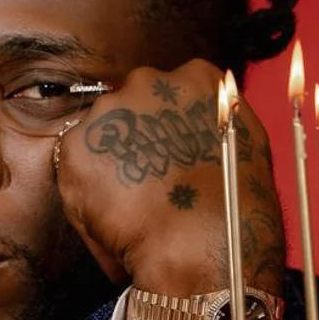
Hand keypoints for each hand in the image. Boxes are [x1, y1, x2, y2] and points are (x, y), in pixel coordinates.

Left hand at [55, 59, 285, 297]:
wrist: (200, 241)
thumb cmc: (233, 204)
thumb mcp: (243, 144)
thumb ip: (212, 120)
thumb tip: (196, 121)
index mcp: (197, 77)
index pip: (172, 91)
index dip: (167, 127)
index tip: (170, 154)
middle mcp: (149, 81)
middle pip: (132, 103)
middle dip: (135, 137)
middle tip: (148, 180)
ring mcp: (109, 110)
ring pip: (101, 131)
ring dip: (108, 160)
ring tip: (131, 202)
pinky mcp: (75, 144)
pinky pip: (76, 162)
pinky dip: (87, 187)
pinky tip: (111, 213)